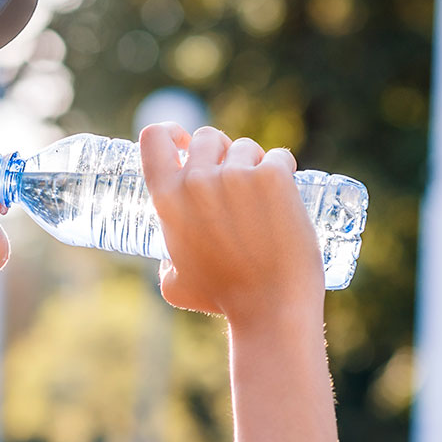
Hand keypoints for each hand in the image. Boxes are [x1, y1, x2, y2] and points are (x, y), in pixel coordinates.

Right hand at [139, 123, 324, 325]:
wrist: (271, 308)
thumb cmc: (224, 299)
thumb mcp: (175, 284)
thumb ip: (166, 263)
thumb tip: (169, 259)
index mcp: (167, 199)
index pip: (154, 138)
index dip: (170, 132)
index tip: (184, 142)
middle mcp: (197, 180)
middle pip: (207, 137)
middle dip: (221, 153)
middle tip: (237, 183)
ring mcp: (236, 175)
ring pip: (246, 147)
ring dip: (255, 164)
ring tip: (264, 201)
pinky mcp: (273, 176)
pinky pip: (279, 156)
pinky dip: (284, 170)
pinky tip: (287, 194)